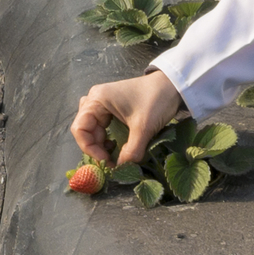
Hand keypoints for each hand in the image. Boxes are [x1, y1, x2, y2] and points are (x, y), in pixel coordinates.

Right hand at [70, 71, 190, 172]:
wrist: (173, 85)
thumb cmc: (156, 100)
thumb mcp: (143, 128)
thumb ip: (131, 151)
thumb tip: (121, 169)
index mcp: (97, 99)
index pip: (80, 128)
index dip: (90, 148)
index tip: (106, 161)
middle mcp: (95, 99)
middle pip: (85, 129)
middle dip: (96, 148)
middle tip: (111, 161)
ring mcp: (103, 102)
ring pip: (92, 128)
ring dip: (99, 143)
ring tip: (112, 153)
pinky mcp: (112, 106)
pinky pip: (101, 125)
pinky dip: (105, 137)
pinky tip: (116, 144)